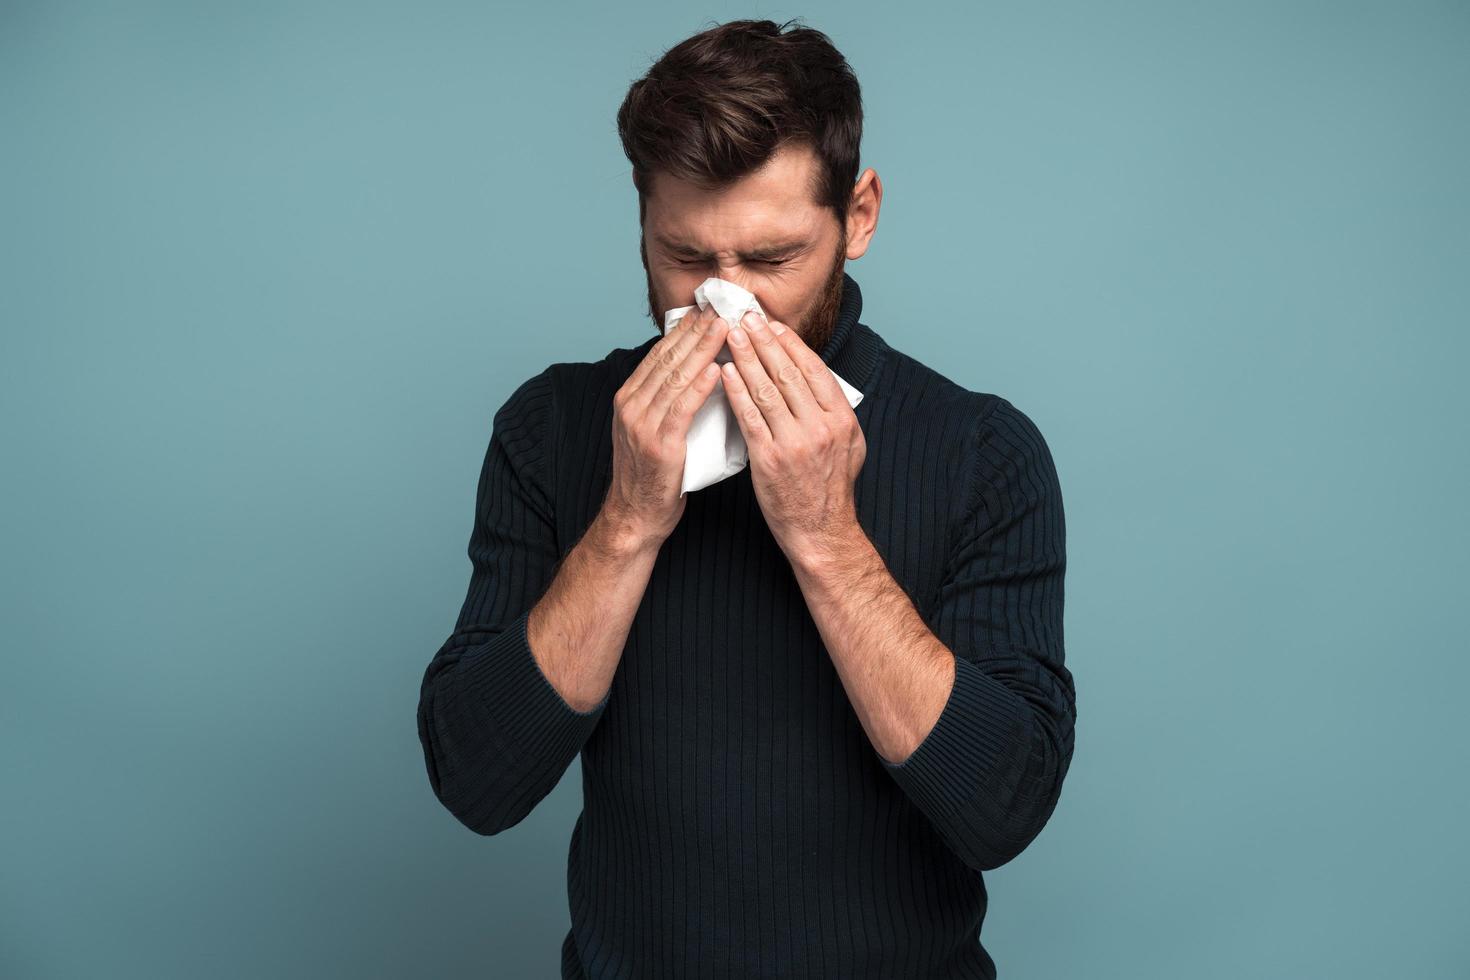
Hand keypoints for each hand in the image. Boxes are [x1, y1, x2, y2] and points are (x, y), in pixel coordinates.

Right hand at [600, 302, 730, 550]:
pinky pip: (681, 408)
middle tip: (724, 309)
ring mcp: (641, 425)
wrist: (636, 516)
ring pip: (675, 377)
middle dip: (697, 331)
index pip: (660, 354)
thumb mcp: (653, 429)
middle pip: (668, 358)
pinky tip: (718, 369)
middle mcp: (631, 406)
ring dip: (703, 350)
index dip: (686, 330)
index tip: (710, 310)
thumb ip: (667, 401)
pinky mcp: (658, 446)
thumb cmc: (654, 475)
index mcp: (629, 398)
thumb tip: (697, 371)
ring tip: (727, 329)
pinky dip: (700, 386)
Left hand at [718, 309, 866, 560]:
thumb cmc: (830, 489)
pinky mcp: (769, 460)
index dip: (790, 343)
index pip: (813, 369)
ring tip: (730, 336)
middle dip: (763, 341)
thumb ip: (835, 412)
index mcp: (842, 419)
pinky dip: (735, 391)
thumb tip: (817, 379)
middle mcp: (821, 427)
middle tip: (744, 317)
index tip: (772, 324)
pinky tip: (724, 373)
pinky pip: (749, 417)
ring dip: (745, 358)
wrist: (820, 532)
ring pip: (766, 390)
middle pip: (787, 373)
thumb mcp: (850, 445)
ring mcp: (794, 443)